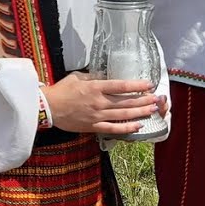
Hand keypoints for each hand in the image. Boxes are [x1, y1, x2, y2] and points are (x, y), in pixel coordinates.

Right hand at [40, 72, 162, 135]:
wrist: (48, 108)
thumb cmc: (61, 90)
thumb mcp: (77, 77)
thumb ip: (93, 77)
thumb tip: (105, 77)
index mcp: (95, 87)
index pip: (121, 86)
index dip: (137, 86)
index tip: (149, 84)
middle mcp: (99, 102)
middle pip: (126, 101)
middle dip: (143, 100)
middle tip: (156, 98)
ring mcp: (97, 116)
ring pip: (123, 115)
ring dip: (139, 112)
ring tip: (152, 110)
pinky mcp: (93, 127)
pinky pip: (113, 129)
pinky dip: (126, 128)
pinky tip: (137, 125)